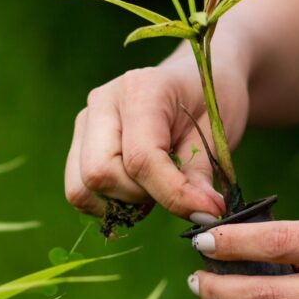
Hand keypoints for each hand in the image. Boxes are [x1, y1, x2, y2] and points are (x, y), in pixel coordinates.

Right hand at [64, 53, 248, 221]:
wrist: (195, 83)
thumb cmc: (211, 103)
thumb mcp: (218, 135)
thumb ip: (200, 176)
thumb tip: (202, 215)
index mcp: (141, 89)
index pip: (141, 158)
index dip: (173, 193)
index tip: (207, 211)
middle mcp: (103, 102)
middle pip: (100, 174)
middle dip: (141, 196)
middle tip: (176, 188)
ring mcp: (85, 122)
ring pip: (82, 187)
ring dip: (121, 201)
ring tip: (155, 188)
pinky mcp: (80, 142)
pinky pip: (80, 191)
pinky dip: (109, 202)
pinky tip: (138, 188)